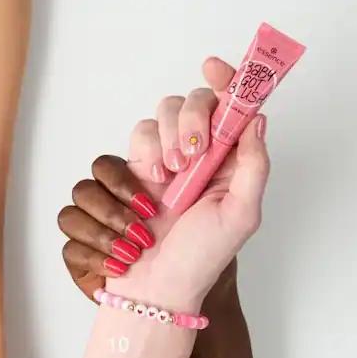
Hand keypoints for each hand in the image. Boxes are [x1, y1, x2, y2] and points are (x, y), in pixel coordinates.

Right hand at [59, 58, 269, 311]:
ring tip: (158, 202)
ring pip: (137, 133)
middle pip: (174, 105)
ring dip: (145, 167)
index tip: (213, 66)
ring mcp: (144, 171)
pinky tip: (135, 218)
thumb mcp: (241, 214)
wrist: (156, 291)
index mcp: (218, 158)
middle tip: (188, 159)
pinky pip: (100, 171)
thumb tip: (257, 118)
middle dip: (183, 124)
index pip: (220, 104)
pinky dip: (116, 196)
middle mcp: (181, 157)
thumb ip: (253, 165)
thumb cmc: (201, 259)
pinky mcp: (113, 190)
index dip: (221, 79)